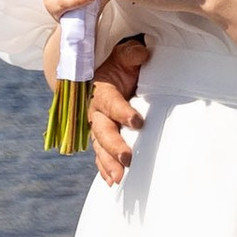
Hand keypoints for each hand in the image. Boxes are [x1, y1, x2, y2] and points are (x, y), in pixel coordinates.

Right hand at [90, 36, 150, 186]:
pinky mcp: (101, 138)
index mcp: (100, 91)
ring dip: (109, 163)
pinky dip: (104, 169)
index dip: (121, 111)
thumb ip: (131, 54)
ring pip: (99, 147)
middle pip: (101, 131)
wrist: (108, 72)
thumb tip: (141, 54)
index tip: (137, 121)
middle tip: (127, 158)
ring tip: (120, 178)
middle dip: (114, 146)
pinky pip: (100, 156)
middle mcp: (94, 111)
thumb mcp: (124, 55)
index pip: (110, 102)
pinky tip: (113, 182)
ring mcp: (97, 127)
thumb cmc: (120, 64)